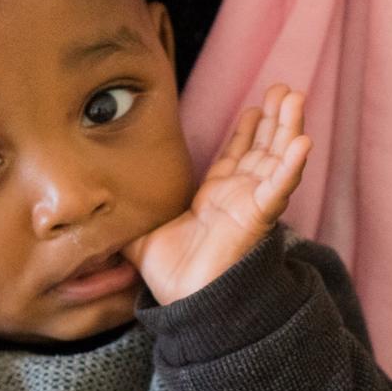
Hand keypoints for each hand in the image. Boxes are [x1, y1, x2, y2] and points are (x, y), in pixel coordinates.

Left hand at [126, 82, 311, 304]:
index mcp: (214, 199)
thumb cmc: (169, 276)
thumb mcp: (137, 237)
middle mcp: (238, 198)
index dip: (249, 132)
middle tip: (283, 89)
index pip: (237, 157)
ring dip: (288, 128)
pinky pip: (279, 188)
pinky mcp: (259, 217)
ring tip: (296, 97)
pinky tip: (303, 142)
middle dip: (274, 119)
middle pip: (263, 149)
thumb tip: (89, 215)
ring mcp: (251, 205)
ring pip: (276, 159)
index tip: (257, 107)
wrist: (185, 301)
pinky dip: (291, 165)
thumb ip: (122, 220)